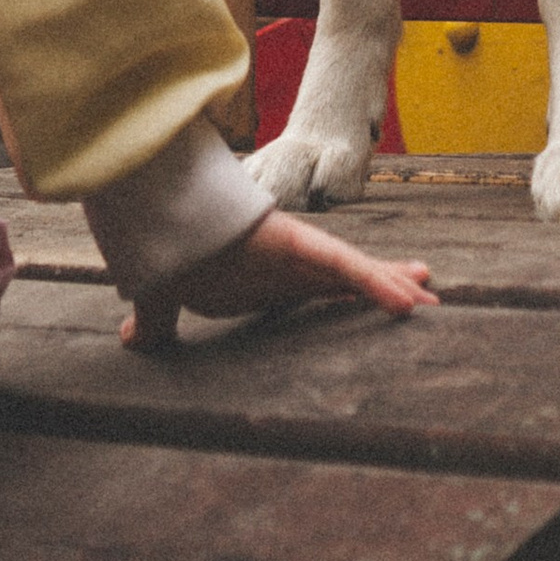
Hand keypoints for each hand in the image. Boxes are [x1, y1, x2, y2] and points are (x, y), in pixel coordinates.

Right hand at [121, 205, 437, 352]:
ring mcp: (295, 252)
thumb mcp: (164, 300)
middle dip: (386, 286)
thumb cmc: (161, 252)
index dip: (347, 295)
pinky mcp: (298, 244)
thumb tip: (130, 339)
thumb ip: (159, 323)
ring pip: (354, 272)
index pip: (315, 289)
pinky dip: (376, 283)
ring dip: (392, 287)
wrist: (152, 220)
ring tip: (429, 302)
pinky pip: (346, 266)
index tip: (372, 305)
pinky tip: (408, 300)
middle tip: (426, 298)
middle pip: (347, 277)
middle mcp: (287, 263)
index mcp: (263, 278)